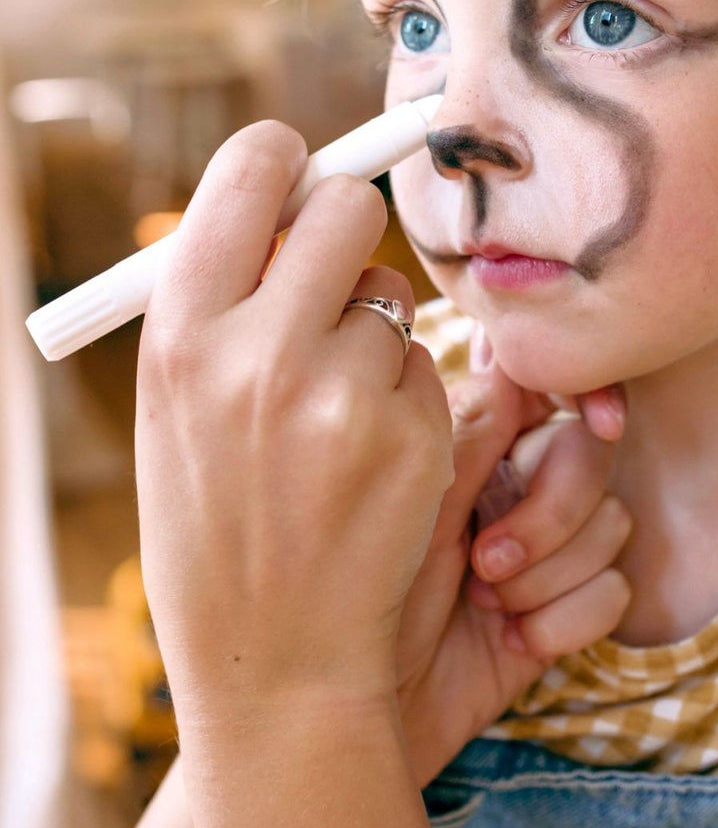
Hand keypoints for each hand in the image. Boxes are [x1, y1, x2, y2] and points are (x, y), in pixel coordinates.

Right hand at [135, 120, 454, 726]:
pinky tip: (375, 461)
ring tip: (338, 415)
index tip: (303, 175)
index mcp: (179, 334)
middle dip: (354, 234)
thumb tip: (289, 202)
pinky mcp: (414, 435)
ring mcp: (342, 395)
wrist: (274, 665)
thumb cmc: (218, 532)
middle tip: (340, 282)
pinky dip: (413, 397)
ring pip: (394, 298)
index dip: (289, 161)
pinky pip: (431, 369)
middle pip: (350, 210)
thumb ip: (223, 305)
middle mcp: (257, 351)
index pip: (252, 170)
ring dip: (379, 335)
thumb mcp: (176, 413)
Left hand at [393, 336, 632, 784]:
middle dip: (551, 512)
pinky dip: (564, 620)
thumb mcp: (410, 508)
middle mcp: (515, 488)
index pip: (551, 395)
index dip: (586, 398)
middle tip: (485, 561)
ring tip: (486, 604)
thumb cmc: (352, 597)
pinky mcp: (565, 611)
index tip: (602, 420)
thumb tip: (515, 361)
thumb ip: (471, 434)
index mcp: (474, 448)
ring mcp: (546, 550)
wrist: (345, 711)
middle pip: (590, 455)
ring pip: (612, 523)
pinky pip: (613, 591)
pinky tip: (512, 640)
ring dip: (549, 573)